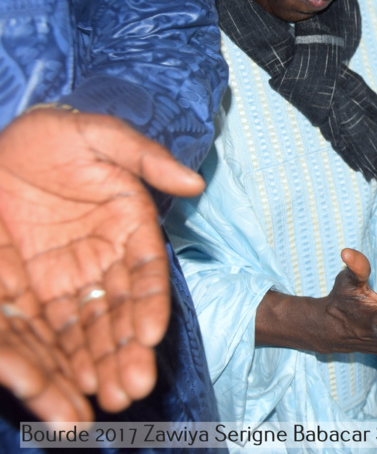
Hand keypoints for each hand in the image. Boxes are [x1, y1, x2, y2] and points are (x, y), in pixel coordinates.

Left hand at [0, 109, 205, 420]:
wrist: (4, 148)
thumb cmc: (55, 136)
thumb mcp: (100, 135)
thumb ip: (146, 157)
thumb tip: (193, 182)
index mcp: (129, 228)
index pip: (146, 274)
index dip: (149, 304)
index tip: (149, 335)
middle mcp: (102, 263)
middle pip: (117, 315)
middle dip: (124, 354)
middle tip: (130, 388)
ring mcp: (66, 282)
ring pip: (85, 335)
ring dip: (95, 370)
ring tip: (102, 405)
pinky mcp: (27, 294)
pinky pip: (41, 334)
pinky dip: (54, 365)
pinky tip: (66, 393)